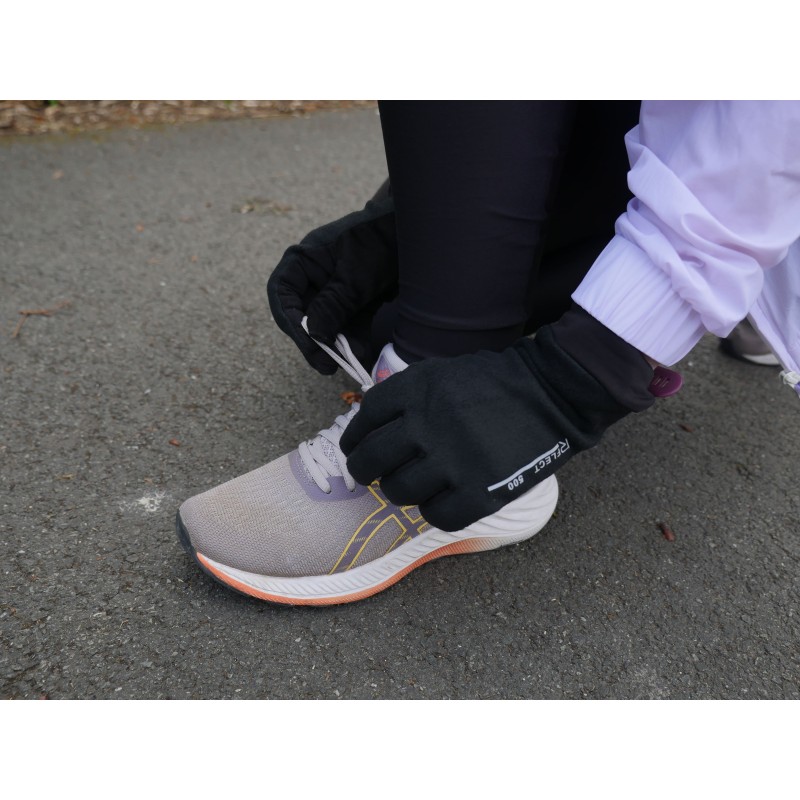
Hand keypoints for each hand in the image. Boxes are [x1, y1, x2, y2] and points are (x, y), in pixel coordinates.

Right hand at [267, 180, 397, 373]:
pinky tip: (363, 356)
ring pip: (327, 326)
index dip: (291, 320)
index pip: (283, 294)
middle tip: (327, 365)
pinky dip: (355, 342)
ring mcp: (335, 292)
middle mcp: (315, 278)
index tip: (307, 341)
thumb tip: (315, 335)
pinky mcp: (356, 303)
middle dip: (315, 342)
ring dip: (337, 347)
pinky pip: (349, 327)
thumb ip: (335, 303)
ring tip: (349, 366)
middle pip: (304, 316)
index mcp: (305, 260)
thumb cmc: (381, 239)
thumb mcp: (357, 273)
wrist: (418, 230)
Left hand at [340, 311, 654, 531]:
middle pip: (370, 460)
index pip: (364, 420)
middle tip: (370, 477)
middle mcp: (426, 425)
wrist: (553, 391)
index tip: (354, 449)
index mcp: (415, 391)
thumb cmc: (497, 382)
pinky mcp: (480, 491)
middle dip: (363, 471)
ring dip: (399, 491)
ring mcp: (452, 461)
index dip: (353, 439)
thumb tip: (371, 426)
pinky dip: (433, 511)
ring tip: (411, 487)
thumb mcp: (442, 373)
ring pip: (399, 491)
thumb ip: (407, 396)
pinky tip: (440, 501)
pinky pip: (436, 516)